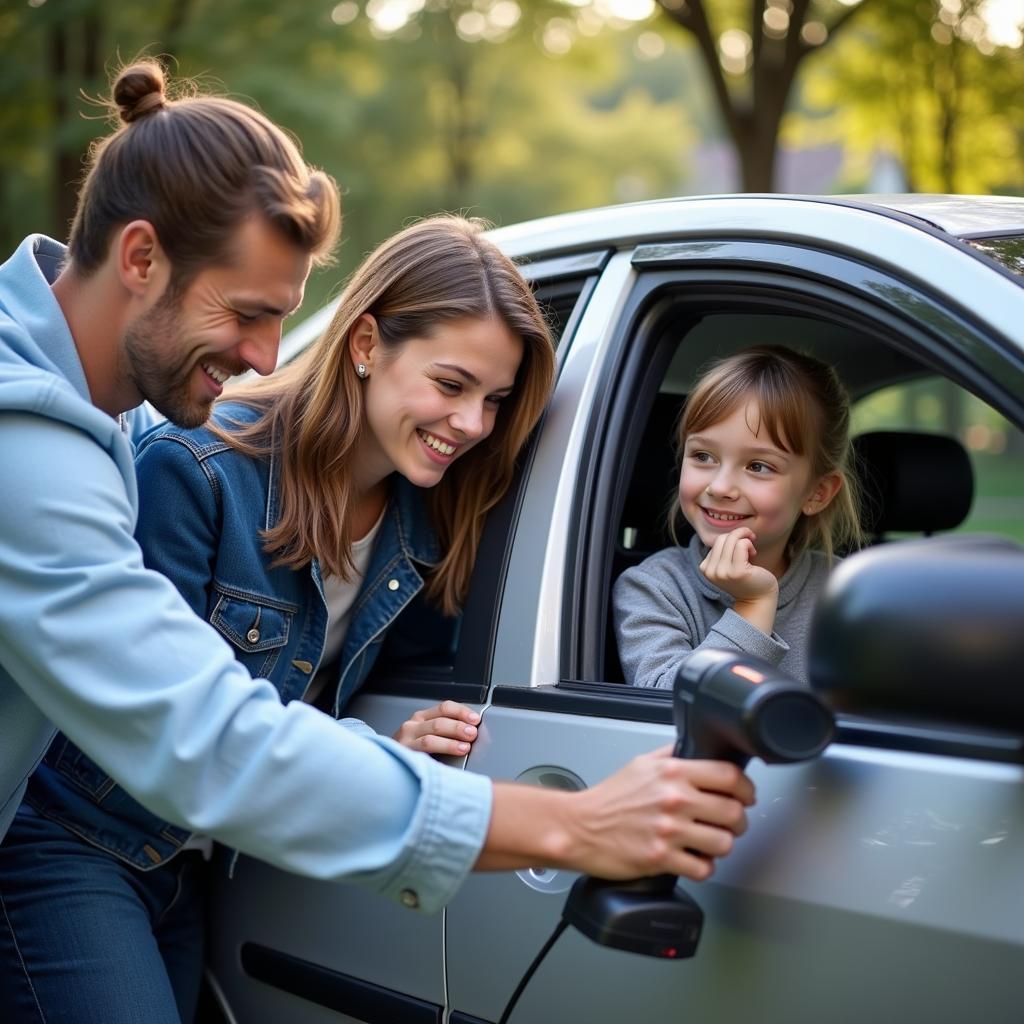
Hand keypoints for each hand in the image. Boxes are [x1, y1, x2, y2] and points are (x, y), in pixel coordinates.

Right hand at [393, 700, 479, 756]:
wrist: (388, 764)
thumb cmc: (413, 749)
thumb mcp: (428, 734)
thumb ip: (447, 730)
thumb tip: (472, 731)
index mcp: (422, 717)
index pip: (444, 708)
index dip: (462, 712)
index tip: (476, 719)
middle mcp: (412, 726)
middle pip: (439, 722)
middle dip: (458, 727)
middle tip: (472, 733)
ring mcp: (406, 741)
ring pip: (430, 739)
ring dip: (449, 743)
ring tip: (464, 748)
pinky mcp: (403, 756)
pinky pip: (420, 756)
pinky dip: (436, 757)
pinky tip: (447, 763)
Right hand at [560, 746, 754, 881]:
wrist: (580, 827)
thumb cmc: (610, 798)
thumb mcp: (641, 763)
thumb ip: (672, 755)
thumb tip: (697, 748)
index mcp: (672, 772)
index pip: (729, 776)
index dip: (746, 788)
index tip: (746, 796)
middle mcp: (674, 799)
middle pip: (734, 812)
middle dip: (737, 821)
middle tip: (729, 823)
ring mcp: (668, 831)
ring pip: (724, 843)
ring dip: (721, 846)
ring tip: (709, 843)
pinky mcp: (661, 858)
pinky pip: (703, 869)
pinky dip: (703, 867)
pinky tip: (693, 859)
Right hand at [699, 527, 776, 602]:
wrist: (758, 599)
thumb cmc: (746, 578)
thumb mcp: (727, 563)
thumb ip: (722, 551)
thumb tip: (730, 532)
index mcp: (705, 568)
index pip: (716, 541)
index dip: (731, 541)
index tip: (741, 551)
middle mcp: (711, 571)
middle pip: (722, 538)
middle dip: (738, 536)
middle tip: (749, 545)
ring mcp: (723, 572)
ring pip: (732, 539)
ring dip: (746, 540)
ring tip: (751, 551)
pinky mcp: (737, 572)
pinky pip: (741, 545)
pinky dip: (749, 544)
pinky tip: (754, 554)